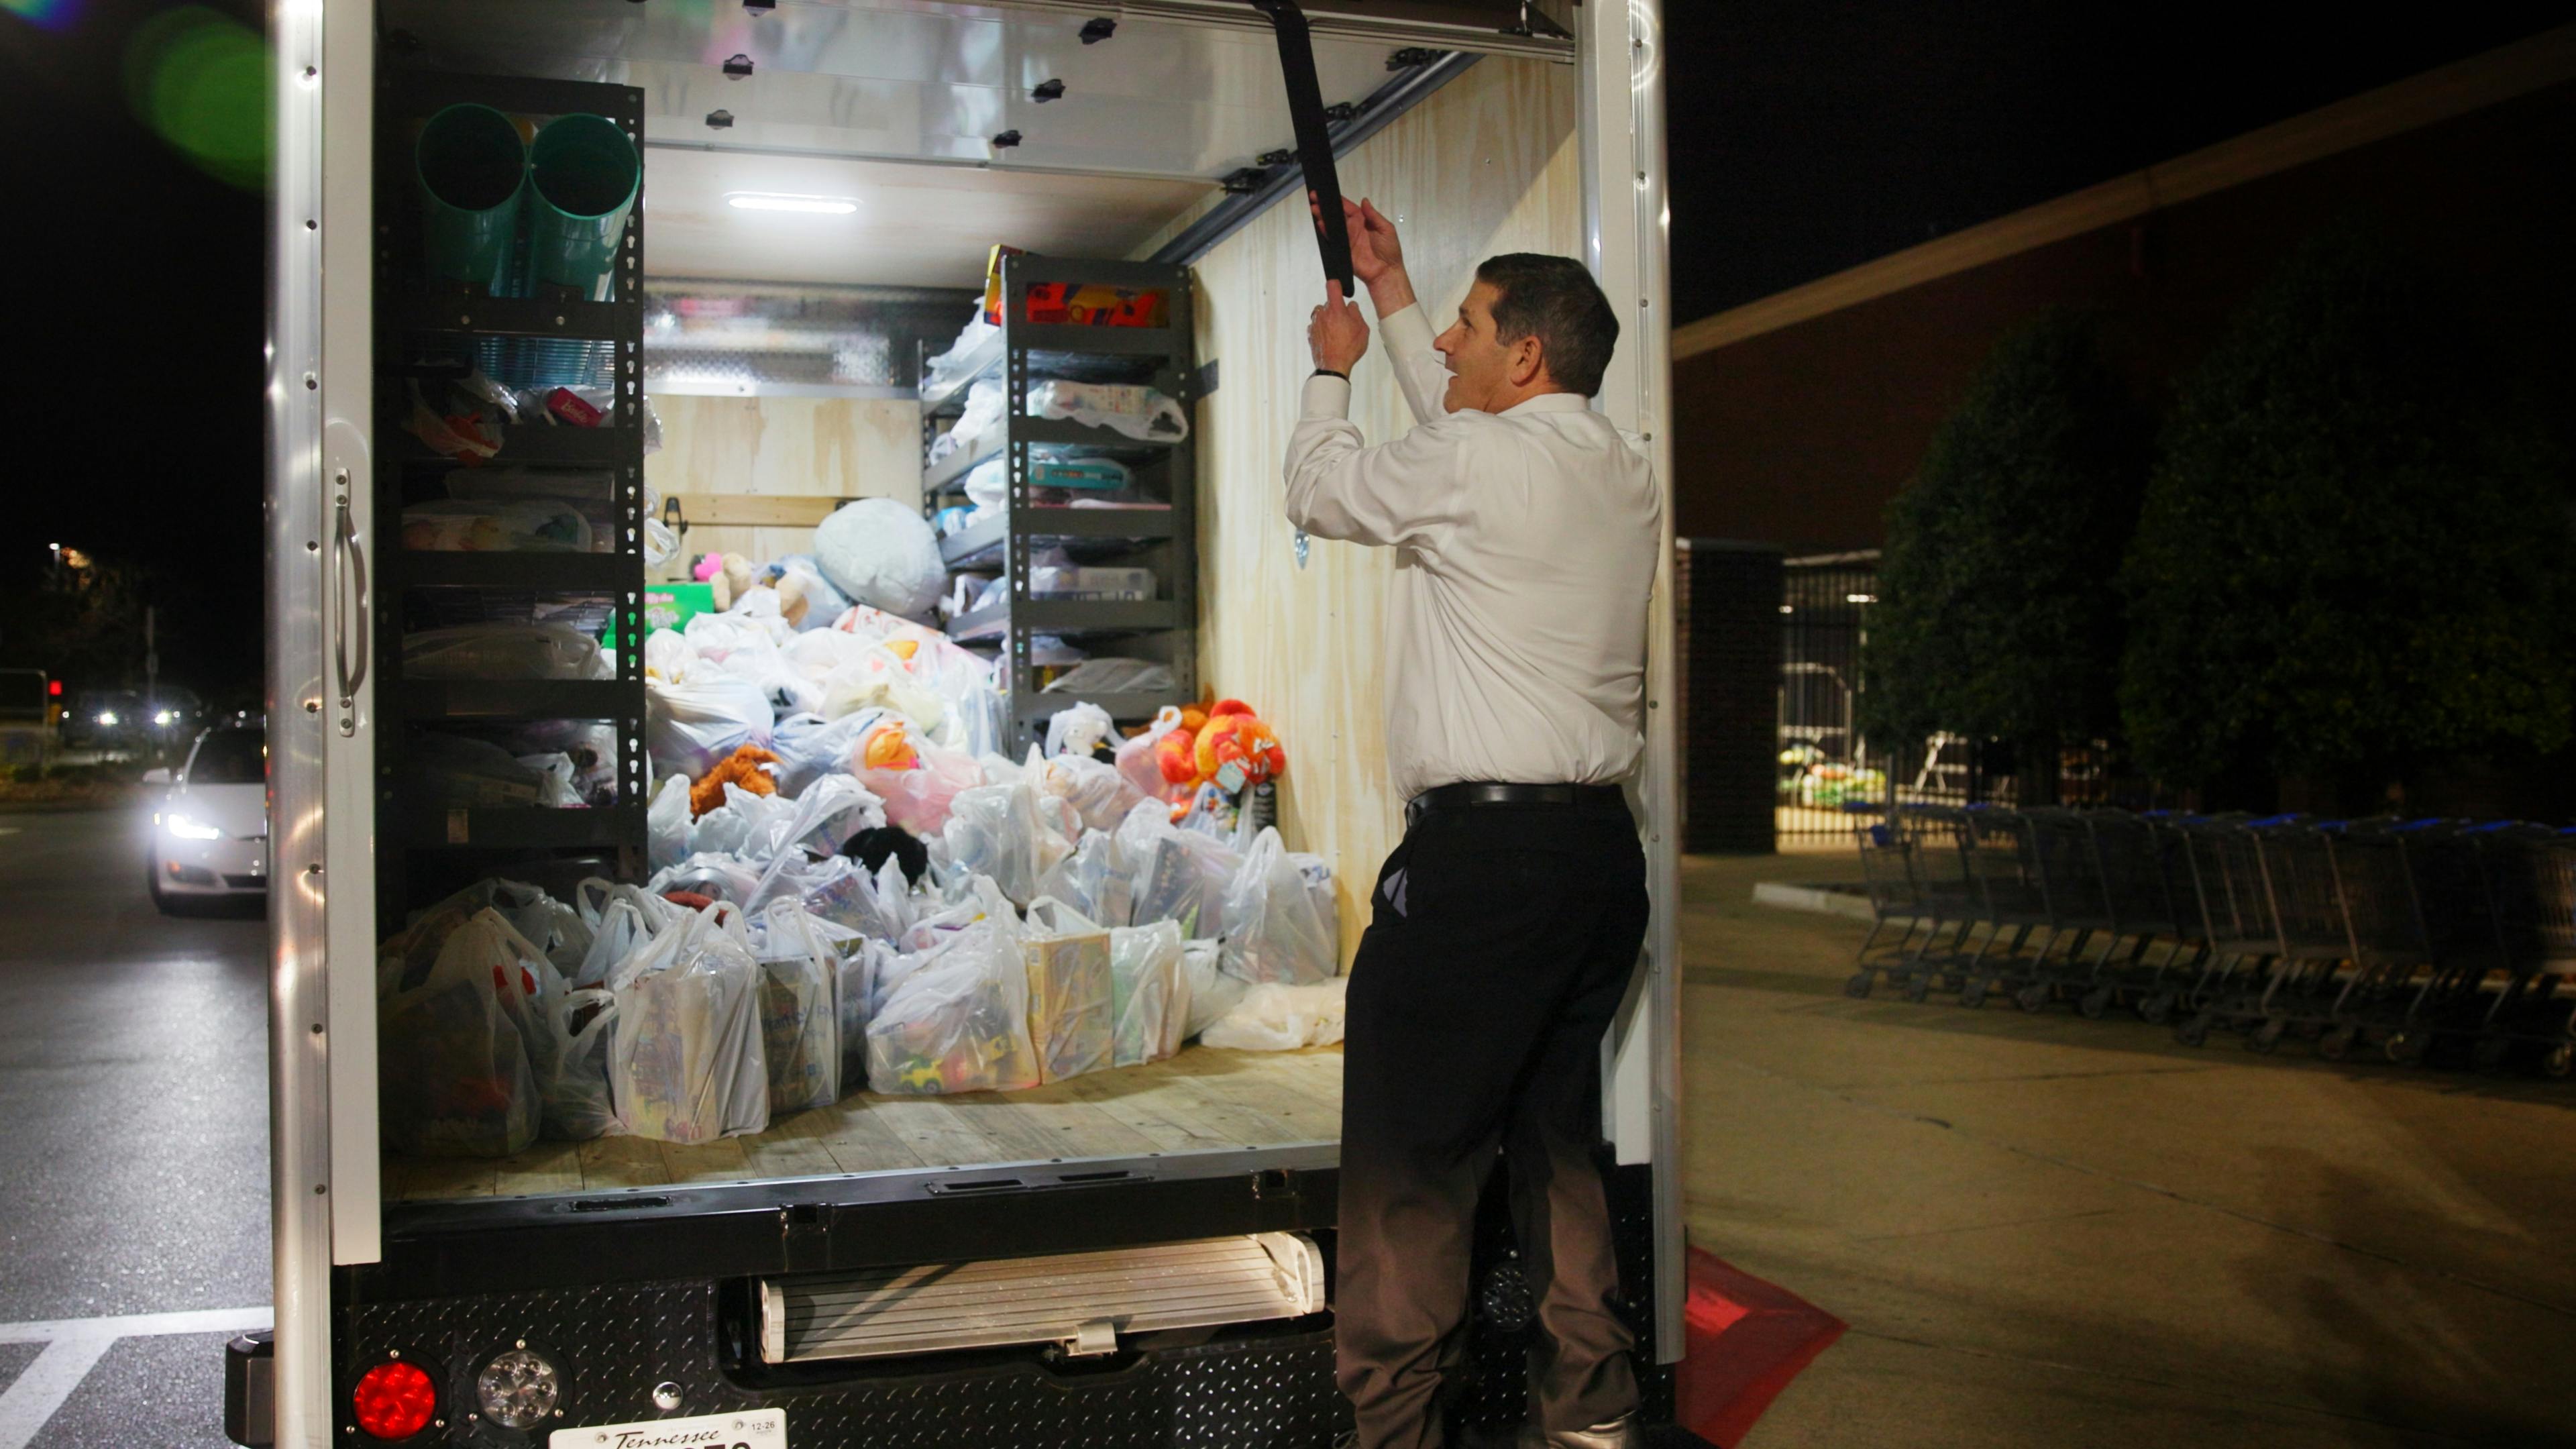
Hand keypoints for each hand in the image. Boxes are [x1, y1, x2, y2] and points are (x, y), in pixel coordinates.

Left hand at [1309, 282, 1370, 375]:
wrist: (1333, 366)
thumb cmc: (1348, 348)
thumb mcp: (1362, 328)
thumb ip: (1356, 313)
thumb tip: (1351, 306)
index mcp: (1335, 308)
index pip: (1332, 285)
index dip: (1337, 284)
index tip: (1339, 287)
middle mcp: (1322, 314)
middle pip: (1328, 303)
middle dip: (1336, 309)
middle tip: (1345, 323)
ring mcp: (1314, 324)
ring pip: (1322, 315)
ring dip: (1328, 320)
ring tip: (1338, 333)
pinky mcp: (1310, 334)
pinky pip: (1317, 326)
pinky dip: (1323, 330)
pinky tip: (1331, 339)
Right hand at [1310, 194, 1413, 308]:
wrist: (1385, 272)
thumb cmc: (1389, 249)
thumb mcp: (1386, 229)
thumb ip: (1374, 215)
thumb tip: (1364, 200)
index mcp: (1363, 220)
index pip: (1348, 207)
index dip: (1338, 200)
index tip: (1327, 193)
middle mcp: (1352, 228)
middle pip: (1337, 215)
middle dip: (1325, 206)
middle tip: (1314, 197)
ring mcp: (1346, 239)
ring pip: (1332, 225)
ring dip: (1323, 217)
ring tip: (1314, 208)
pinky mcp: (1342, 250)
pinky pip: (1332, 240)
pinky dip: (1325, 232)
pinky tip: (1320, 224)